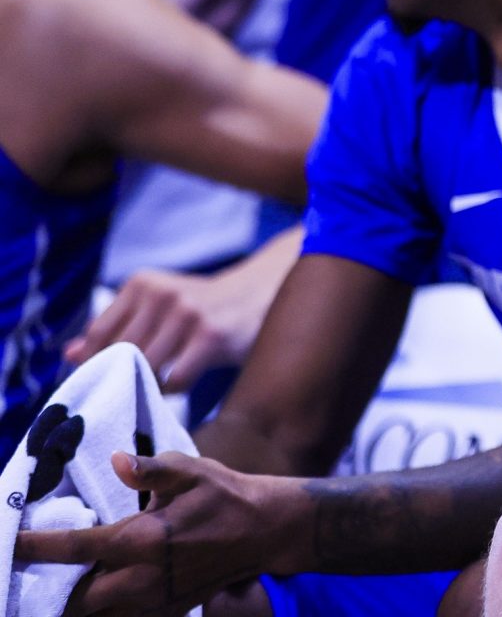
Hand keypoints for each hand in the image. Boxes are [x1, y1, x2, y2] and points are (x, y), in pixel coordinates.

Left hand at [15, 452, 304, 614]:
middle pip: (75, 599)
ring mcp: (154, 600)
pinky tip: (96, 598)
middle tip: (31, 576)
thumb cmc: (225, 495)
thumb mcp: (191, 471)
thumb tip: (117, 461)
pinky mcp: (167, 611)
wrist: (266, 530)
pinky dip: (103, 612)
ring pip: (96, 616)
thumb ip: (150, 468)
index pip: (73, 547)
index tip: (11, 543)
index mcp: (141, 540)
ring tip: (57, 591)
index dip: (34, 547)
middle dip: (49, 591)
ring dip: (75, 604)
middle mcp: (142, 577)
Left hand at [67, 241, 294, 391]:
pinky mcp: (210, 336)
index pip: (101, 334)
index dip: (98, 362)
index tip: (105, 377)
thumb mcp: (157, 307)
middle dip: (124, 375)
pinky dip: (172, 389)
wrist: (260, 294)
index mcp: (142, 283)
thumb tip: (69, 354)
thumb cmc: (201, 307)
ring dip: (149, 383)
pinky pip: (174, 379)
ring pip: (147, 368)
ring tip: (158, 384)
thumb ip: (117, 328)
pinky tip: (180, 383)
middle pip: (122, 353)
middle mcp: (162, 294)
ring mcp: (187, 314)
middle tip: (133, 387)